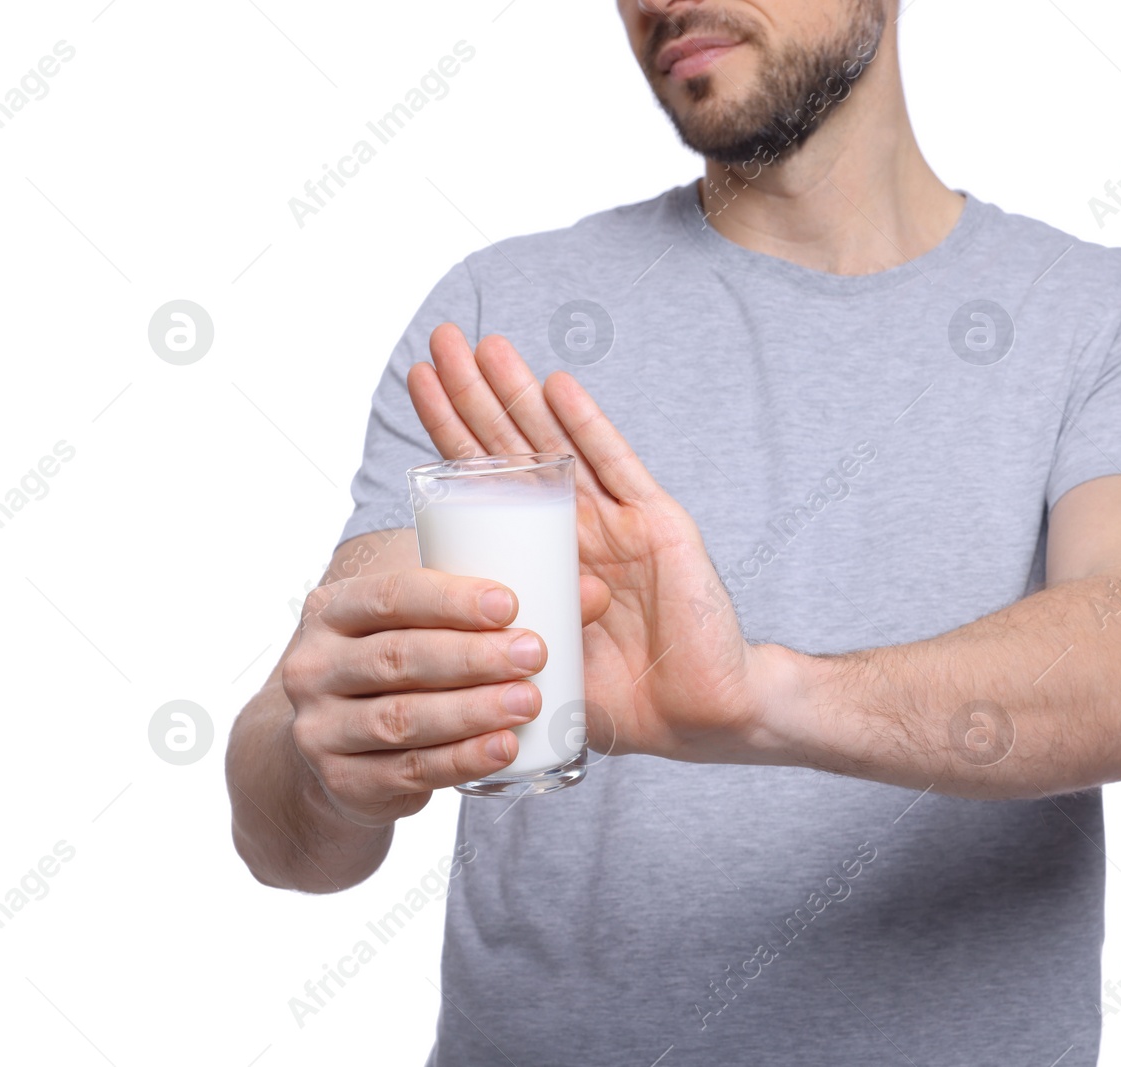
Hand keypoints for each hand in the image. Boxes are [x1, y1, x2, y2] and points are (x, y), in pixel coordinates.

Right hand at [282, 567, 610, 826]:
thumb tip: (596, 592)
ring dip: (472, 710)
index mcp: (333, 611)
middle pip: (398, 658)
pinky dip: (462, 759)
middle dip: (472, 656)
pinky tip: (504, 747)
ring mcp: (321, 729)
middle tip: (535, 652)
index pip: (390, 595)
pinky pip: (410, 771)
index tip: (510, 603)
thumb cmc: (401, 665)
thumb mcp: (426, 628)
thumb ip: (496, 609)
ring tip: (528, 700)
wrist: (337, 749)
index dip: (450, 599)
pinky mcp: (343, 783)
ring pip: (403, 718)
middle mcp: (313, 667)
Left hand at [406, 325, 793, 764]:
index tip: (417, 383)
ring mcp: (618, 522)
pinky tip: (558, 386)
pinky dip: (588, 426)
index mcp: (544, 556)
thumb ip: (506, 634)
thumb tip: (448, 610)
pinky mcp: (659, 527)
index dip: (452, 432)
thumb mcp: (543, 665)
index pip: (488, 481)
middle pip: (515, 447)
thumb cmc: (625, 699)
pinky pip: (618, 468)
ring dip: (519, 394)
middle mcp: (578, 528)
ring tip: (484, 345)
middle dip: (475, 393)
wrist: (703, 714)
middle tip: (440, 339)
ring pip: (557, 446)